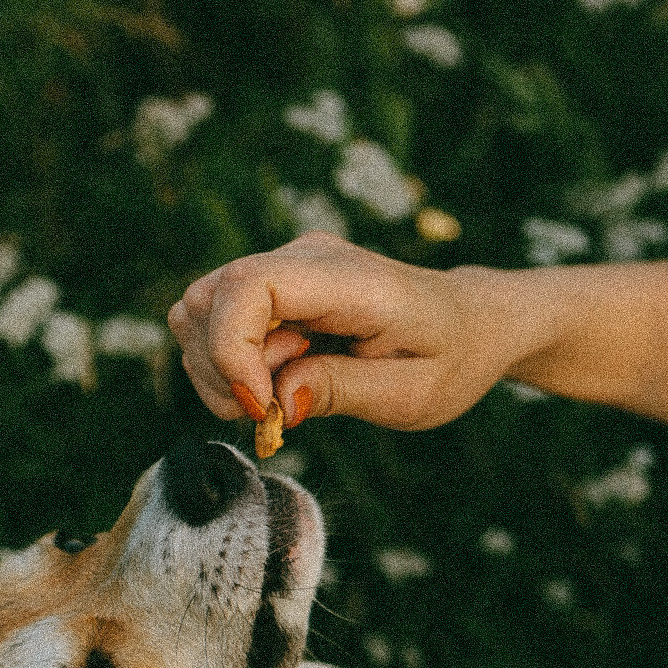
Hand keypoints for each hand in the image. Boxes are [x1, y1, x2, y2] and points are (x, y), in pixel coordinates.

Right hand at [167, 232, 528, 431]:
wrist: (470, 324)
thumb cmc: (450, 358)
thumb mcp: (411, 393)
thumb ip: (340, 390)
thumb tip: (276, 398)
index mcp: (347, 278)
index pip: (248, 285)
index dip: (232, 349)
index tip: (261, 405)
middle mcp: (304, 258)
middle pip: (206, 300)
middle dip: (220, 370)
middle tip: (273, 409)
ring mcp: (283, 267)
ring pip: (196, 312)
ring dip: (217, 372)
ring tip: (277, 398)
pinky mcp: (272, 289)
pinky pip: (213, 322)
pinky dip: (225, 367)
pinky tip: (271, 386)